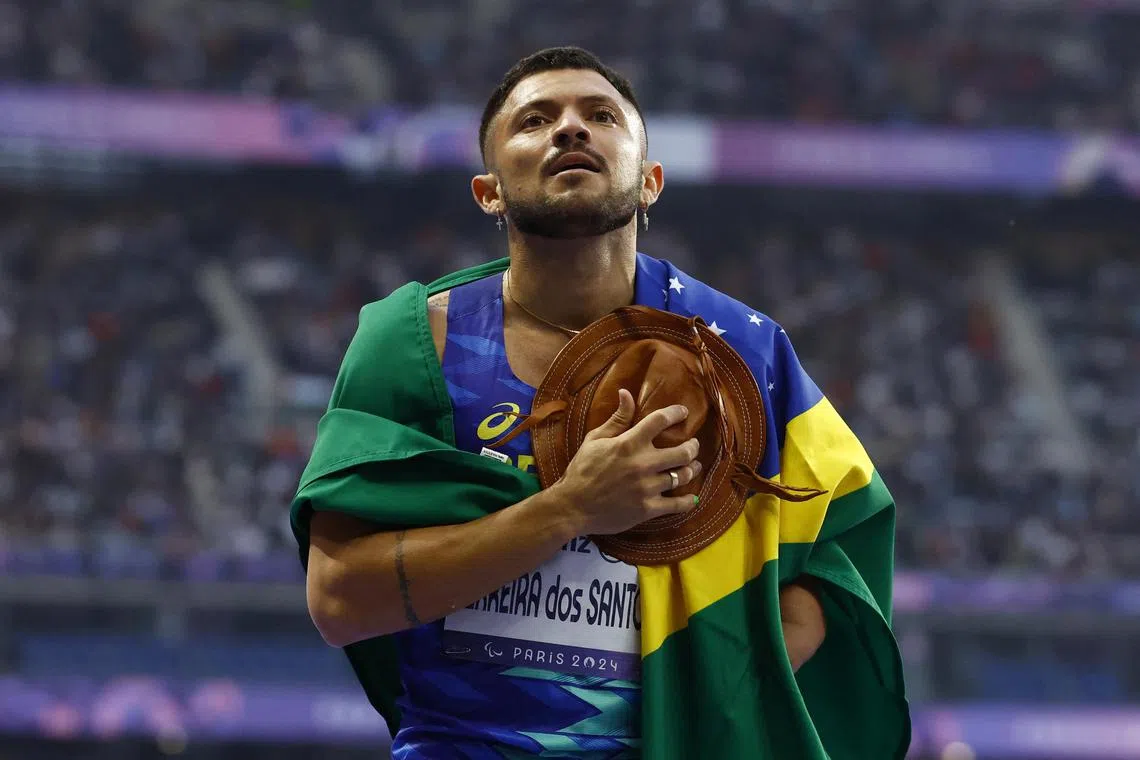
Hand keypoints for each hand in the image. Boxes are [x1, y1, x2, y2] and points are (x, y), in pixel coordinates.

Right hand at [549, 388, 701, 536]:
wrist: (572, 506)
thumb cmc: (581, 470)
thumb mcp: (595, 440)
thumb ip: (616, 419)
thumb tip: (626, 393)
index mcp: (628, 443)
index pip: (660, 421)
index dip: (676, 413)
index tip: (683, 412)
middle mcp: (642, 464)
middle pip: (682, 451)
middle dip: (692, 446)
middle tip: (693, 445)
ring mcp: (647, 488)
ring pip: (682, 476)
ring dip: (692, 469)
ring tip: (693, 466)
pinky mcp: (647, 509)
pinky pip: (677, 505)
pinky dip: (688, 501)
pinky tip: (692, 497)